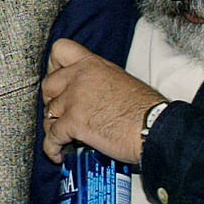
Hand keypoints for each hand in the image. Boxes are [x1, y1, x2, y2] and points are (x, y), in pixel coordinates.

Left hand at [40, 38, 164, 164]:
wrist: (155, 127)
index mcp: (93, 64)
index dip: (53, 66)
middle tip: (60, 113)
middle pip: (48, 85)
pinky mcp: (74, 122)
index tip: (59, 81)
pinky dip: (52, 148)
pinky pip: (52, 136)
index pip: (60, 49)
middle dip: (51, 101)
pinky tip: (58, 154)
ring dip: (52, 126)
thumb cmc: (146, 109)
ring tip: (63, 138)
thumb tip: (88, 95)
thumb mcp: (120, 81)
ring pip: (48, 112)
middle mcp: (80, 77)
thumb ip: (97, 81)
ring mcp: (74, 99)